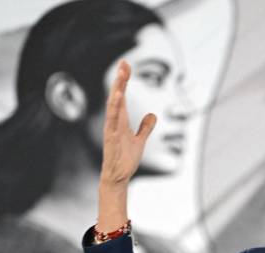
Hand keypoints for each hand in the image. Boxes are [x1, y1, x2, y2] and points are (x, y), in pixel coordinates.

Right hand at [97, 60, 155, 231]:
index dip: (124, 81)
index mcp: (120, 120)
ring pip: (114, 106)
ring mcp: (112, 130)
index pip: (122, 96)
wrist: (118, 177)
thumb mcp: (140, 140)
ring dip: (117, 91)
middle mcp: (114, 122)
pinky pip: (112, 122)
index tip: (126, 65)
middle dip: (120, 79)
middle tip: (123, 62)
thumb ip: (145, 127)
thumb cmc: (125, 159)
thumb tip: (152, 115)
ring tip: (121, 76)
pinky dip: (115, 109)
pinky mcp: (112, 139)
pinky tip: (118, 97)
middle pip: (117, 96)